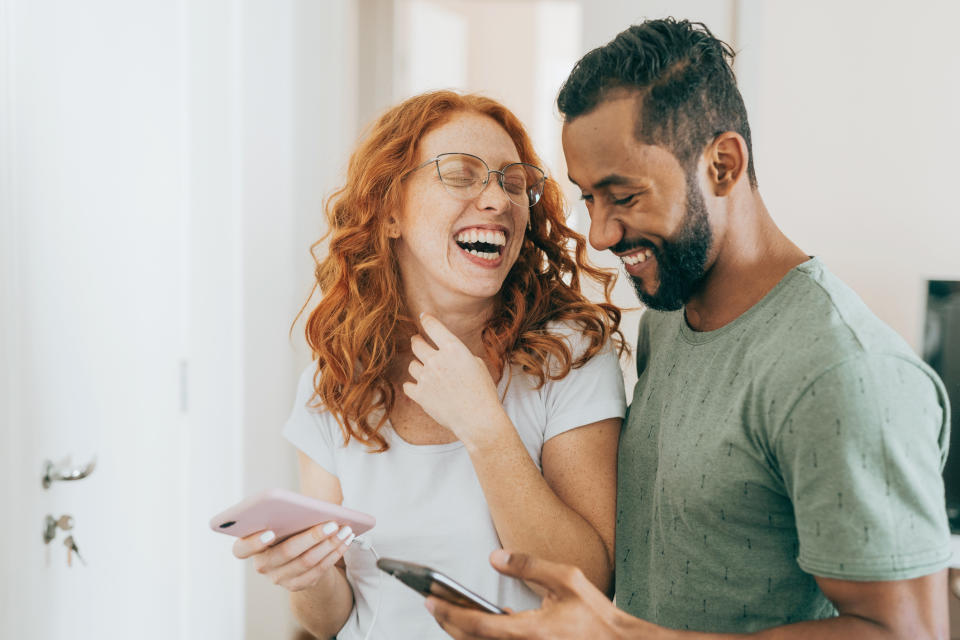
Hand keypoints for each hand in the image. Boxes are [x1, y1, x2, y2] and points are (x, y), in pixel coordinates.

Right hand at [232, 522, 353, 591]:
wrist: (296, 555)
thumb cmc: (286, 528)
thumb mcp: (281, 520)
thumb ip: (284, 514)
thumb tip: (308, 508)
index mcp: (249, 546)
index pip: (241, 549)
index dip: (253, 542)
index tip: (270, 531)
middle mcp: (262, 566)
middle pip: (285, 553)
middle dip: (312, 537)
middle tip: (332, 524)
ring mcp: (279, 578)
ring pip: (307, 562)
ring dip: (329, 544)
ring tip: (345, 529)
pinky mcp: (297, 585)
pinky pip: (319, 570)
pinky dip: (335, 553)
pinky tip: (346, 540)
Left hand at [403, 313, 507, 445]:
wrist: (478, 419)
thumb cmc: (483, 392)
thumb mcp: (477, 365)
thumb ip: (459, 355)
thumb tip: (447, 356)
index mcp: (453, 348)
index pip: (433, 327)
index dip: (427, 320)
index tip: (423, 317)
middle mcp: (436, 360)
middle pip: (416, 344)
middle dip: (417, 341)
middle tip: (417, 342)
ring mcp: (426, 377)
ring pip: (412, 365)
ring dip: (418, 366)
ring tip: (426, 371)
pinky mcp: (419, 394)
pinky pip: (408, 385)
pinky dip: (413, 385)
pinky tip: (420, 387)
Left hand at [427, 550, 645, 639]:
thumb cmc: (595, 616)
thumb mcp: (566, 579)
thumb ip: (528, 565)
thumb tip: (495, 557)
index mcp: (531, 632)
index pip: (477, 624)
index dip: (449, 611)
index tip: (429, 599)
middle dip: (448, 621)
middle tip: (430, 600)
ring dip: (461, 629)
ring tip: (446, 607)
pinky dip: (480, 634)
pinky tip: (477, 618)